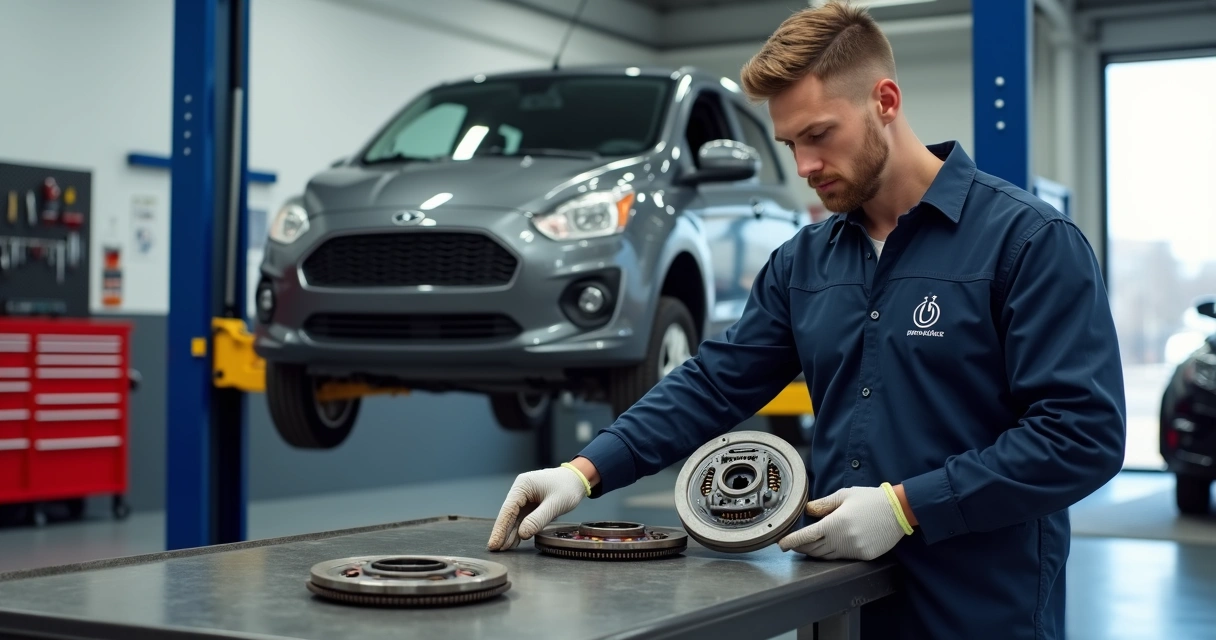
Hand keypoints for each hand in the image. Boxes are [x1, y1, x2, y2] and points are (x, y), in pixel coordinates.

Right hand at [487, 464, 589, 550]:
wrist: (578, 479)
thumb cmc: (568, 487)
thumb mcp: (555, 504)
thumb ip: (537, 519)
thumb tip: (521, 534)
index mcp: (523, 486)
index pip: (508, 509)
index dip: (500, 528)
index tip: (494, 543)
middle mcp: (520, 490)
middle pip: (508, 514)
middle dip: (502, 532)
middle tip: (495, 549)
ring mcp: (525, 497)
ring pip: (514, 518)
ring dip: (509, 533)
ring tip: (503, 549)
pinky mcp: (530, 503)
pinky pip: (522, 518)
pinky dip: (518, 530)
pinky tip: (514, 541)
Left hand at [777, 483, 912, 560]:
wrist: (897, 510)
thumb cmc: (870, 499)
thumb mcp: (844, 496)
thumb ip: (824, 504)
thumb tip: (808, 510)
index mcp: (836, 523)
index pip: (808, 536)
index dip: (792, 541)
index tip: (781, 544)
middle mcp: (843, 539)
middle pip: (814, 548)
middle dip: (800, 547)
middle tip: (791, 544)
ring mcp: (854, 550)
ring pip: (826, 556)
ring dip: (814, 552)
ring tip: (805, 547)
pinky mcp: (863, 556)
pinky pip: (842, 558)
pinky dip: (831, 554)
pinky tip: (827, 548)